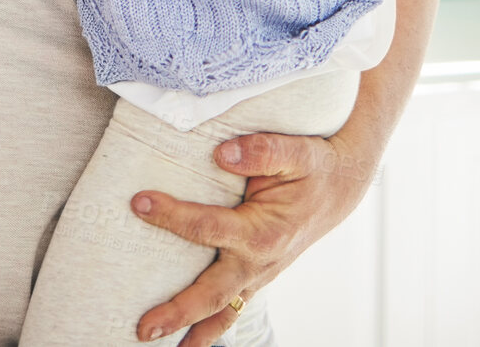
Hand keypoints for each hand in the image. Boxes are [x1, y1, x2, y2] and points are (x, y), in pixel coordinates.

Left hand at [130, 129, 374, 344]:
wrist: (340, 187)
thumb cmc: (313, 167)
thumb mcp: (295, 151)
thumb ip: (262, 151)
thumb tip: (223, 154)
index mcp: (264, 231)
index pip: (208, 227)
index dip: (171, 216)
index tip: (138, 202)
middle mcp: (260, 261)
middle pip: (212, 292)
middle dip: (178, 312)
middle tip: (142, 328)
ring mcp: (258, 274)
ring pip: (223, 311)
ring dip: (192, 332)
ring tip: (155, 346)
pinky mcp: (255, 275)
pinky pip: (231, 307)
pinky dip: (210, 326)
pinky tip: (186, 339)